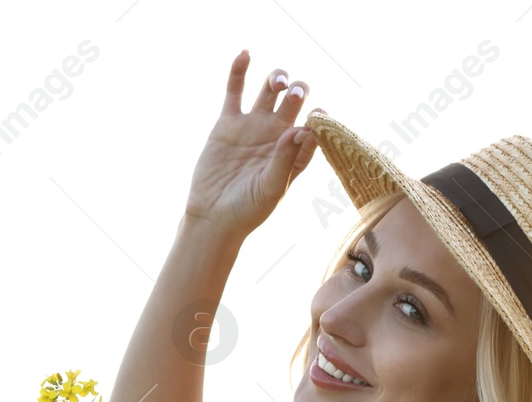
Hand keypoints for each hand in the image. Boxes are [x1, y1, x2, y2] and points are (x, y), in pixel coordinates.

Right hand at [183, 51, 321, 239]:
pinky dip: (239, 72)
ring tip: (277, 82)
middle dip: (299, 91)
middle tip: (295, 94)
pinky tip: (245, 54)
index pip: (314, 125)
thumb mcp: (272, 189)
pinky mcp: (228, 123)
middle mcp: (277, 133)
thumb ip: (286, 160)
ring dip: (277, 79)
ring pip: (269, 91)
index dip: (319, 117)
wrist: (213, 217)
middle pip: (294, 100)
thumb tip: (300, 129)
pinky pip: (235, 91)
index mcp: (296, 151)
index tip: (317, 115)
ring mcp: (253, 126)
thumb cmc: (248, 210)